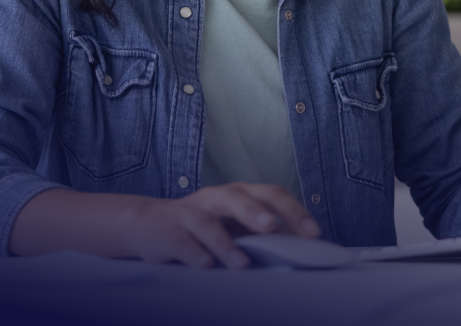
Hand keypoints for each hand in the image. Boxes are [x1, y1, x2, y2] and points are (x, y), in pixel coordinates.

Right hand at [123, 182, 319, 268]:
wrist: (148, 225)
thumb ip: (262, 233)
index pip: (270, 194)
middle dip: (256, 212)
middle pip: (238, 197)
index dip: (293, 211)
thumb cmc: (203, 228)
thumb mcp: (234, 225)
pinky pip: (182, 242)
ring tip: (241, 264)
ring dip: (225, 244)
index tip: (313, 233)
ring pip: (208, 222)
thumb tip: (301, 250)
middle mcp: (215, 198)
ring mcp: (189, 214)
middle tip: (272, 227)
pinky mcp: (168, 232)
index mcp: (238, 194)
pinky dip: (195, 254)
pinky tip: (206, 266)